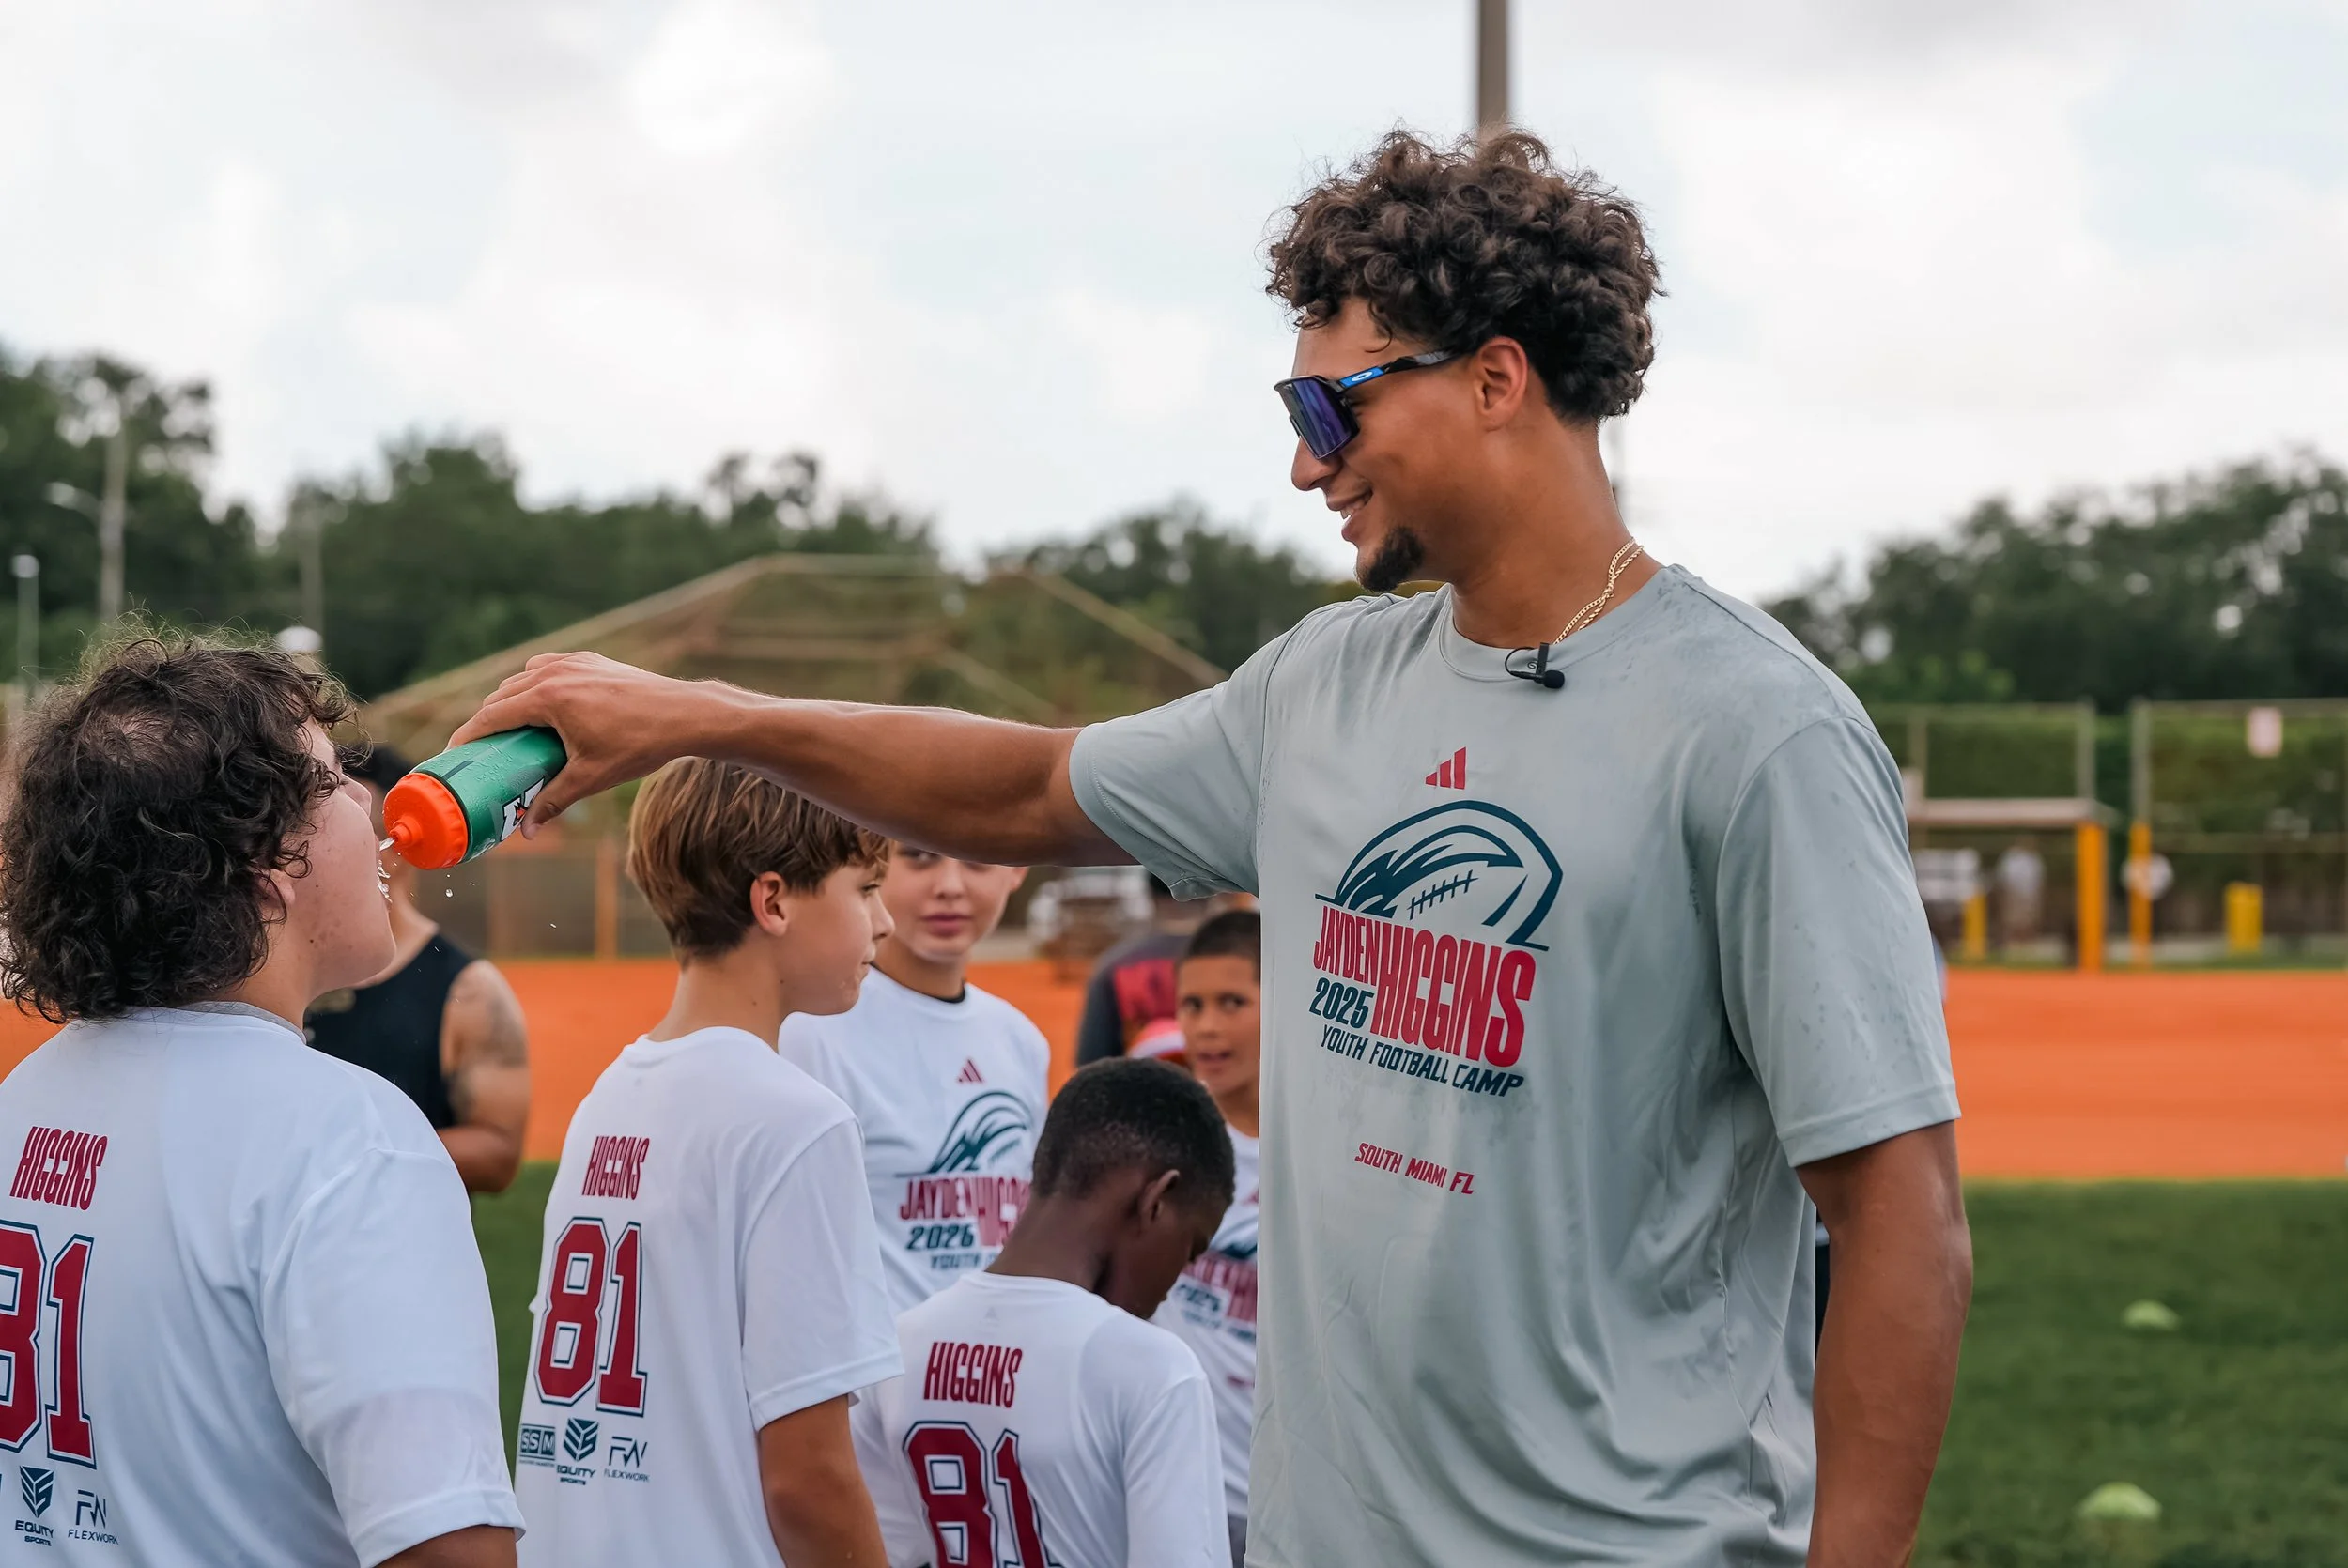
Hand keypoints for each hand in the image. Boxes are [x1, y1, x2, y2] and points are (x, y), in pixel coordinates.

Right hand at [446, 652, 717, 833]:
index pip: (491, 715)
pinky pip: (549, 667)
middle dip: (487, 721)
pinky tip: (541, 706)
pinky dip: (536, 684)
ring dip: (511, 700)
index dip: (467, 736)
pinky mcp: (591, 660)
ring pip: (525, 677)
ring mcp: (574, 661)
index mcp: (548, 697)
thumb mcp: (590, 778)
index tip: (452, 754)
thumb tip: (526, 833)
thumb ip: (553, 802)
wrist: (685, 714)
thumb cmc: (640, 746)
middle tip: (481, 750)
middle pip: (503, 695)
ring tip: (509, 730)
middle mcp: (556, 672)